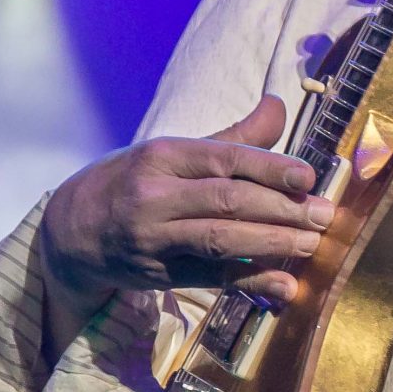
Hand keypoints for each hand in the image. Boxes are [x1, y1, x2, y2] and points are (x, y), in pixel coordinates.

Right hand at [39, 94, 333, 356]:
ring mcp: (153, 239)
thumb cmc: (134, 182)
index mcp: (162, 156)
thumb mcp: (172, 152)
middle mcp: (154, 196)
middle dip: (281, 210)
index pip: (223, 158)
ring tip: (311, 245)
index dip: (269, 167)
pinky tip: (283, 286)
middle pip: (226, 201)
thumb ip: (232, 137)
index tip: (307, 177)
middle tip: (323, 215)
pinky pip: (210, 279)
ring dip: (271, 244)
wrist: (69, 232)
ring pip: (220, 241)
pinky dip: (250, 282)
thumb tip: (279, 105)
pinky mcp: (156, 275)